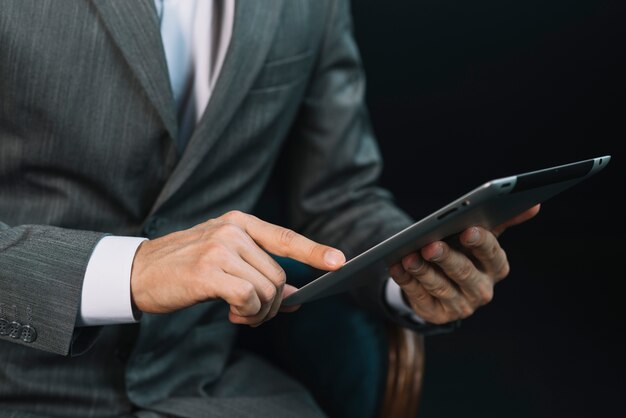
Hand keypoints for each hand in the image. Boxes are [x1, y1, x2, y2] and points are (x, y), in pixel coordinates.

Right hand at [131, 211, 344, 325]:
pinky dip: (247, 313)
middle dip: (275, 303)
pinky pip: (249, 298)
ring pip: (268, 289)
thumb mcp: (225, 261)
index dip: (314, 251)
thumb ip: (259, 273)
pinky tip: (232, 313)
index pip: (286, 237)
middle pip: (280, 274)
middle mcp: (232, 231)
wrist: (139, 272)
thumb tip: (296, 298)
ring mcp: (220, 248)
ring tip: (241, 314)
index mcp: (239, 222)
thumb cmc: (185, 267)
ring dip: (260, 312)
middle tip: (255, 313)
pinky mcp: (208, 271)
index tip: (339, 262)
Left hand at [389, 205, 539, 323]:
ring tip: (407, 256)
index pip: (492, 255)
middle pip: (464, 273)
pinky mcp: (436, 315)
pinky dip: (406, 281)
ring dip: (422, 271)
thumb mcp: (481, 236)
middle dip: (446, 258)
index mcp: (496, 267)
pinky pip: (418, 297)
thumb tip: (533, 204)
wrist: (443, 282)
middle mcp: (481, 290)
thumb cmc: (463, 251)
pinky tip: (396, 266)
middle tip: (430, 245)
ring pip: (439, 286)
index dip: (480, 243)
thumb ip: (502, 220)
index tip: (467, 230)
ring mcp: (459, 306)